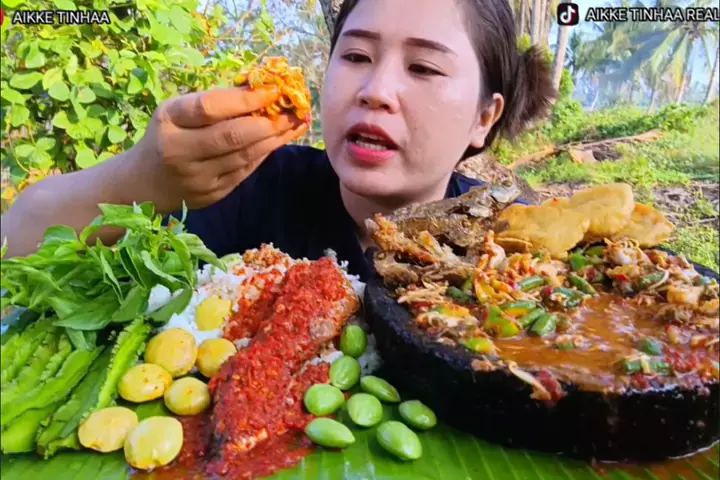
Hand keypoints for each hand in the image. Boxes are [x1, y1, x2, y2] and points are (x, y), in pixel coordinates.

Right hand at [126, 86, 307, 212]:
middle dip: (268, 122)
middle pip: (231, 136)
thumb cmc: (167, 136)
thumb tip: (261, 88)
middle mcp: (180, 151)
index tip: (272, 90)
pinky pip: (245, 171)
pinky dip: (264, 154)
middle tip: (294, 110)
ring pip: (244, 156)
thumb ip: (213, 102)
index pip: (210, 108)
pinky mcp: (211, 195)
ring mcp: (196, 177)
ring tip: (295, 124)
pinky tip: (279, 141)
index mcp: (169, 121)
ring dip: (274, 139)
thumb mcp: (177, 112)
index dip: (244, 99)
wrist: (144, 183)